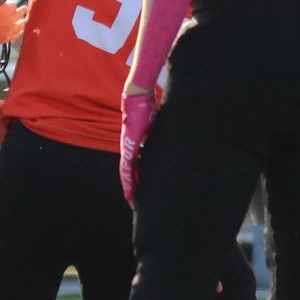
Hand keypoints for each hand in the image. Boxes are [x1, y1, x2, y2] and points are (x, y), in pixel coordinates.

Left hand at [119, 88, 157, 205]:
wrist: (139, 97)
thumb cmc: (148, 107)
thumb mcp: (156, 126)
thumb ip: (159, 135)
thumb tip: (173, 138)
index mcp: (137, 144)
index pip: (136, 165)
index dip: (138, 178)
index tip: (141, 190)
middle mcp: (130, 147)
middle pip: (130, 172)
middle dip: (133, 188)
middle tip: (134, 203)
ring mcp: (128, 147)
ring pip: (126, 173)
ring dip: (129, 187)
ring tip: (131, 201)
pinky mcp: (128, 145)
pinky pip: (126, 166)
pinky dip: (128, 178)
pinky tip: (129, 189)